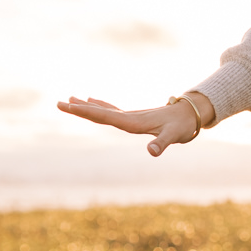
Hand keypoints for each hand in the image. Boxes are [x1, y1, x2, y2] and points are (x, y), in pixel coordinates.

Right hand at [56, 92, 216, 155]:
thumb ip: (162, 143)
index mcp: (132, 121)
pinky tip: (93, 101)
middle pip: (99, 112)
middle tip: (59, 103)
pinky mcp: (135, 118)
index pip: (103, 116)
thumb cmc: (182, 125)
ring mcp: (131, 116)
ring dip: (86, 106)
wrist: (191, 113)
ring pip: (103, 110)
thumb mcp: (174, 136)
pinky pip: (112, 111)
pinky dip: (100, 106)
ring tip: (70, 98)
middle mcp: (128, 117)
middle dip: (79, 108)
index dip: (84, 111)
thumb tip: (152, 152)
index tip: (67, 105)